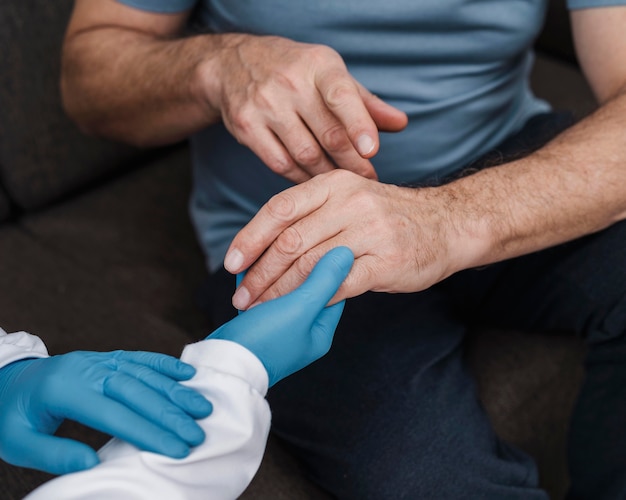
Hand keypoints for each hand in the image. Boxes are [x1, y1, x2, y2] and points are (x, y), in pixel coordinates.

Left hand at [0, 351, 212, 473]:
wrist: (6, 380)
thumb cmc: (10, 416)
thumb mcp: (17, 442)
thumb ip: (52, 453)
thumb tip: (90, 464)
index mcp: (65, 390)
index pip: (115, 414)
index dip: (148, 432)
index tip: (176, 449)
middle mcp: (87, 369)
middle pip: (137, 391)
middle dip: (170, 414)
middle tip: (198, 433)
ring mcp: (99, 360)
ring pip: (144, 373)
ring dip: (175, 391)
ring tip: (202, 407)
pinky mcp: (106, 358)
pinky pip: (140, 358)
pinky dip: (165, 364)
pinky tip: (187, 372)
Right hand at [203, 34, 407, 182]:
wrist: (234, 64)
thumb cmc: (296, 72)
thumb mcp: (331, 75)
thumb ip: (365, 103)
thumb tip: (401, 124)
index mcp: (319, 65)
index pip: (342, 96)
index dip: (359, 125)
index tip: (372, 152)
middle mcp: (290, 82)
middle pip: (327, 134)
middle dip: (352, 163)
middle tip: (367, 179)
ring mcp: (265, 104)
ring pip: (304, 154)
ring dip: (328, 174)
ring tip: (342, 183)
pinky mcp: (245, 126)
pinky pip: (280, 163)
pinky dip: (300, 177)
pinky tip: (313, 181)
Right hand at [208, 247, 353, 385]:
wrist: (222, 364)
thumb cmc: (264, 340)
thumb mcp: (299, 307)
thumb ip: (324, 280)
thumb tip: (346, 254)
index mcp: (320, 331)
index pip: (333, 288)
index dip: (325, 263)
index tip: (316, 241)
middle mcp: (303, 332)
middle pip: (307, 288)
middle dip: (293, 267)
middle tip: (284, 247)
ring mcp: (279, 329)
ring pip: (281, 289)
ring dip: (269, 273)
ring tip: (260, 258)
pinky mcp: (257, 325)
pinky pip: (261, 296)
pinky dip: (254, 282)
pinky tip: (246, 269)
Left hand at [224, 170, 469, 308]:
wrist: (448, 224)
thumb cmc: (390, 217)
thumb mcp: (350, 200)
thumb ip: (312, 218)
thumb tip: (266, 250)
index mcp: (334, 185)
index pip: (280, 209)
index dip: (251, 237)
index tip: (231, 263)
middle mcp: (350, 202)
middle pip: (290, 240)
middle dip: (259, 272)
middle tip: (242, 295)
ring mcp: (370, 231)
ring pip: (309, 264)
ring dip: (279, 291)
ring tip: (261, 308)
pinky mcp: (385, 261)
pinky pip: (338, 284)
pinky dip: (313, 299)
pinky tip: (298, 310)